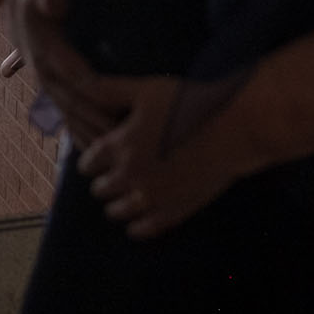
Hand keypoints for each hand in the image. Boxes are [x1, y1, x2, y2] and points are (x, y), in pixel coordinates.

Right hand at [0, 0, 126, 147]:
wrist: (19, 7)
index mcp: (44, 55)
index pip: (73, 76)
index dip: (94, 92)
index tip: (115, 107)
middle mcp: (44, 75)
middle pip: (74, 103)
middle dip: (97, 121)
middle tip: (121, 138)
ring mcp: (47, 86)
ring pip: (70, 115)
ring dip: (89, 133)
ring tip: (112, 153)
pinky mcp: (52, 91)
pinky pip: (65, 116)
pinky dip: (78, 134)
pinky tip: (93, 151)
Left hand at [77, 75, 239, 239]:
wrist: (233, 129)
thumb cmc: (190, 104)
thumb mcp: (146, 90)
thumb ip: (109, 90)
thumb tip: (80, 84)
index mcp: (119, 146)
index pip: (88, 164)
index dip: (91, 162)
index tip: (96, 161)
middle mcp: (130, 175)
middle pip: (100, 189)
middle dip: (103, 183)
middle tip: (109, 179)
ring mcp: (151, 196)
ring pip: (117, 212)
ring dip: (115, 206)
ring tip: (119, 202)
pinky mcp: (174, 211)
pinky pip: (145, 229)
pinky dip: (136, 227)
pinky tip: (136, 225)